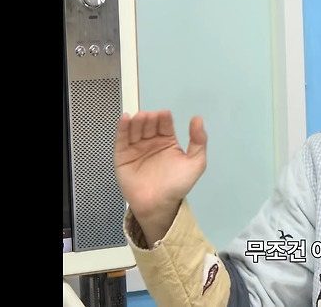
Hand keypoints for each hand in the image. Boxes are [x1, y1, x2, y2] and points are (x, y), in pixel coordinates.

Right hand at [114, 110, 207, 242]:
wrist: (158, 205)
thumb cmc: (177, 185)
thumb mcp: (196, 162)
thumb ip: (199, 141)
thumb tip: (198, 118)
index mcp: (167, 141)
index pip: (165, 125)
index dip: (164, 118)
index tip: (165, 114)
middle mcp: (151, 142)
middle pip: (149, 125)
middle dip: (150, 119)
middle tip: (150, 117)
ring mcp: (136, 148)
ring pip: (135, 130)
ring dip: (137, 122)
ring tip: (140, 117)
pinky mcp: (122, 156)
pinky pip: (121, 140)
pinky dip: (122, 128)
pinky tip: (126, 119)